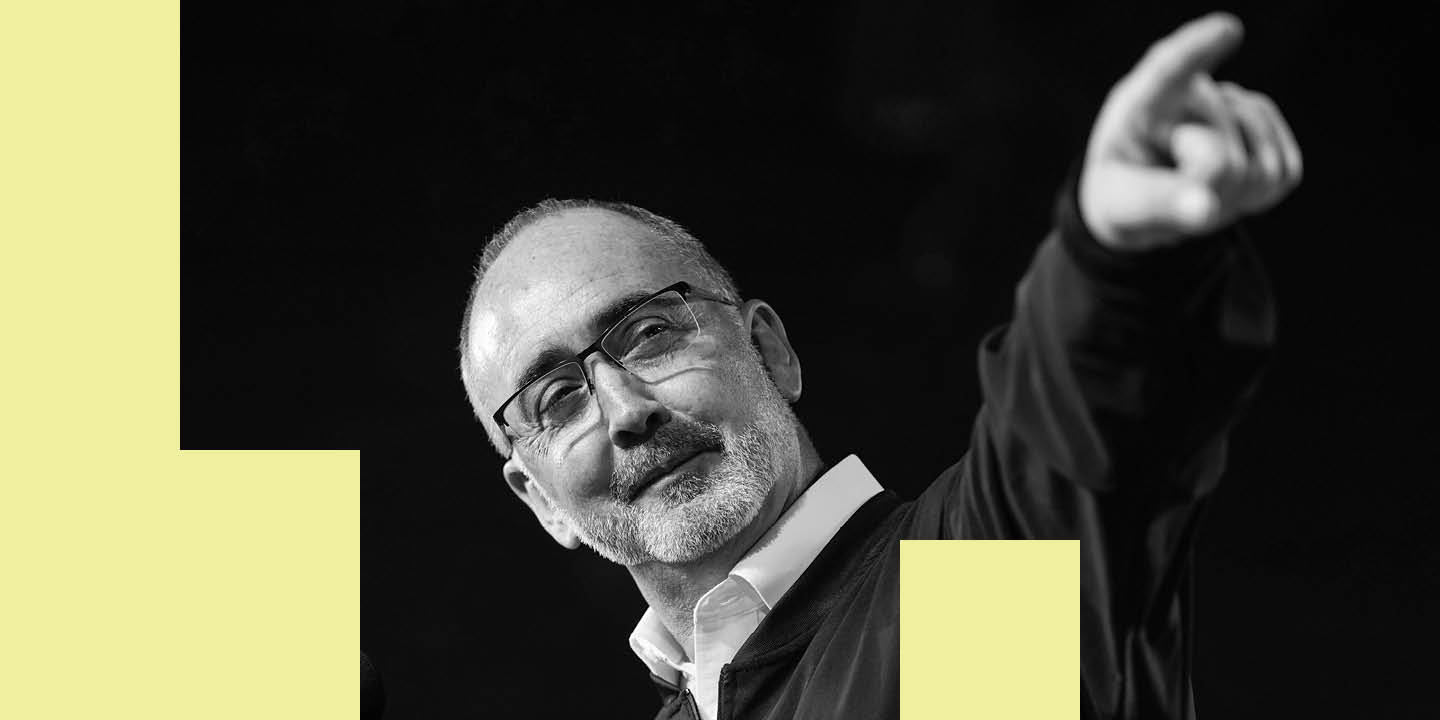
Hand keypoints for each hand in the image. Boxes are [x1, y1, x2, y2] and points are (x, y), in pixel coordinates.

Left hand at [1079, 13, 1302, 250]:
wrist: (1142, 198)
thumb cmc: (1122, 193)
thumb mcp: (1121, 203)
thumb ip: (1157, 201)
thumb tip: (1206, 208)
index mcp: (1141, 103)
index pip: (1170, 70)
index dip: (1199, 48)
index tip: (1226, 30)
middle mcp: (1192, 94)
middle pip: (1220, 162)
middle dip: (1199, 193)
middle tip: (1167, 187)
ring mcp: (1234, 108)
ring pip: (1260, 169)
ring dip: (1228, 194)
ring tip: (1192, 183)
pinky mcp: (1269, 133)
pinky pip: (1284, 173)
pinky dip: (1257, 195)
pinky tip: (1227, 184)